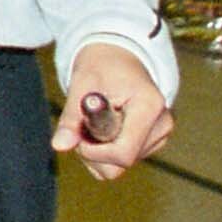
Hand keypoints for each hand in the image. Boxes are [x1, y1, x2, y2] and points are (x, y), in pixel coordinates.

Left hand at [52, 42, 170, 178]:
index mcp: (149, 106)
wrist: (118, 55)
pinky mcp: (154, 141)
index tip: (78, 134)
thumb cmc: (101, 65)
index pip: (123, 153)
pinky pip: (122, 162)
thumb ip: (71, 118)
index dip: (94, 152)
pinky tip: (104, 128)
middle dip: (93, 150)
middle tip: (82, 124)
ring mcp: (160, 135)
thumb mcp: (81, 85)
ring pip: (120, 166)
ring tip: (94, 121)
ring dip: (98, 151)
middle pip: (121, 163)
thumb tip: (59, 146)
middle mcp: (162, 124)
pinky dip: (106, 151)